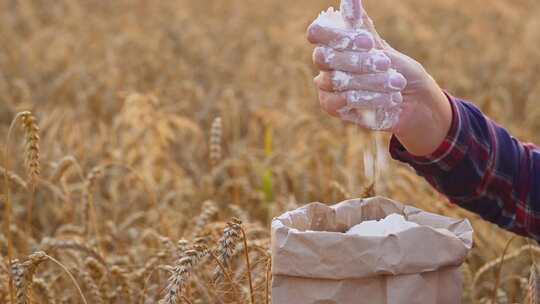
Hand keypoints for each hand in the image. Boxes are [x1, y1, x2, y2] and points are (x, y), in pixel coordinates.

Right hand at [307, 0, 451, 154]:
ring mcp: (326, 86)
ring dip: (369, 81)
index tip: (368, 42)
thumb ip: (362, 26)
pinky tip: (390, 99)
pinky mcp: (332, 107)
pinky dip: (368, 98)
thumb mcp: (383, 46)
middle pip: (323, 58)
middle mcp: (326, 64)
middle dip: (357, 61)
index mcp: (333, 44)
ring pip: (336, 80)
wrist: (414, 102)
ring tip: (397, 83)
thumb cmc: (398, 70)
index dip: (337, 36)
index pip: (316, 33)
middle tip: (386, 63)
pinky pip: (341, 101)